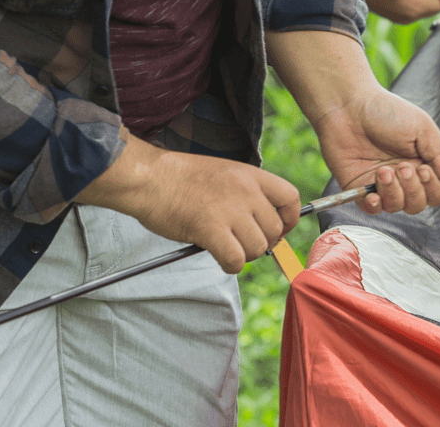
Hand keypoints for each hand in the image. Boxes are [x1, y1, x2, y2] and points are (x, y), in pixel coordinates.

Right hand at [76, 137, 301, 273]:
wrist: (149, 178)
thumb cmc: (181, 178)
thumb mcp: (225, 172)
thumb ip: (248, 193)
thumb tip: (263, 223)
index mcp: (252, 175)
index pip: (290, 199)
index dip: (288, 220)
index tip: (277, 229)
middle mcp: (246, 191)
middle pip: (274, 230)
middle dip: (263, 242)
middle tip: (243, 243)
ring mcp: (230, 210)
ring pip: (258, 247)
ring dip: (246, 255)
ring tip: (229, 249)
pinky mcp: (210, 229)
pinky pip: (236, 259)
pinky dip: (231, 265)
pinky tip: (220, 258)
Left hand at [313, 87, 439, 214]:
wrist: (348, 106)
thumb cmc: (386, 111)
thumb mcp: (422, 128)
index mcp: (422, 163)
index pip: (437, 191)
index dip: (433, 187)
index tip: (423, 168)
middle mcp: (403, 177)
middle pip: (419, 204)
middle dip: (413, 189)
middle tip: (402, 167)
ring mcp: (381, 184)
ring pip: (397, 207)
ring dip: (393, 191)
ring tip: (383, 170)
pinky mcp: (359, 188)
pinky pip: (373, 210)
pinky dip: (376, 204)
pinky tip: (373, 191)